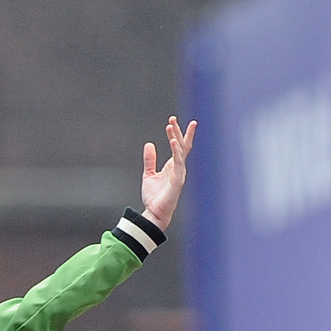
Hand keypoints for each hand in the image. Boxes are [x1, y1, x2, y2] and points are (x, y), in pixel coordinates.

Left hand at [140, 117, 196, 232]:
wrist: (154, 213)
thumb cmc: (154, 197)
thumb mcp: (148, 174)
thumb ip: (150, 160)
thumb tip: (149, 144)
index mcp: (173, 166)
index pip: (178, 146)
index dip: (176, 133)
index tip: (173, 120)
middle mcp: (179, 167)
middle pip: (181, 145)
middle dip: (179, 131)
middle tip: (173, 118)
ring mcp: (180, 173)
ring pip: (180, 151)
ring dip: (175, 137)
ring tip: (170, 126)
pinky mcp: (178, 180)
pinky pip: (178, 162)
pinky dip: (176, 151)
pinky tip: (172, 141)